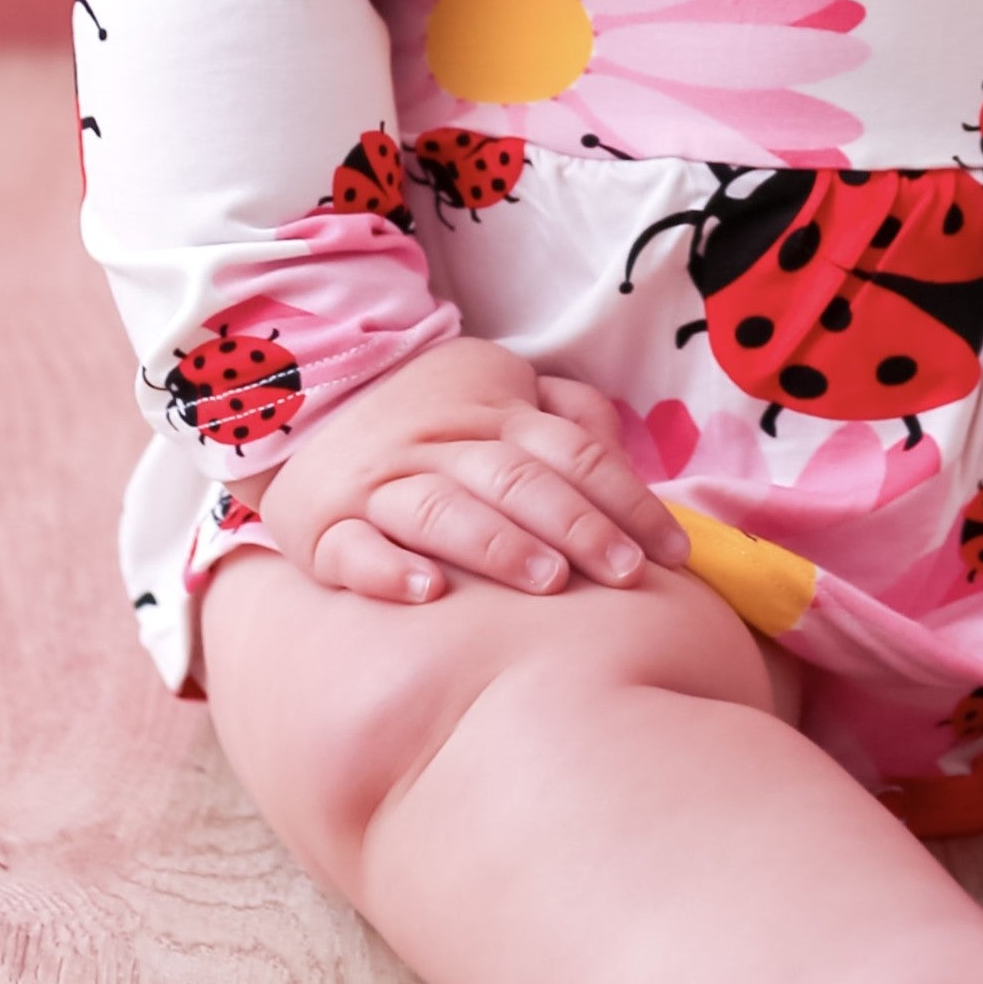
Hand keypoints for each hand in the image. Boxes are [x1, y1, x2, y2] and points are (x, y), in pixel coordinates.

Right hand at [242, 338, 688, 603]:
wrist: (310, 397)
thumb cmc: (433, 411)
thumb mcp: (504, 389)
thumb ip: (567, 415)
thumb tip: (626, 452)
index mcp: (496, 416)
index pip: (575, 453)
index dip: (628, 500)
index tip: (673, 552)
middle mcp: (442, 445)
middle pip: (517, 479)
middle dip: (577, 526)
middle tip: (626, 572)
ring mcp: (381, 483)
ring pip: (444, 509)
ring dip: (498, 545)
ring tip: (548, 581)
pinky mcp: (324, 524)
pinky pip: (352, 549)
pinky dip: (386, 571)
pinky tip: (425, 594)